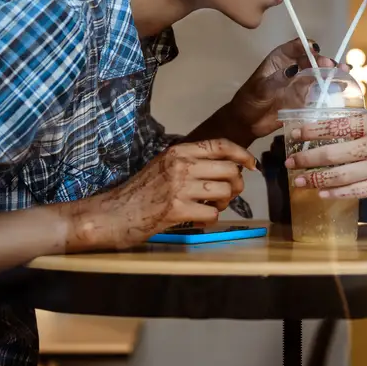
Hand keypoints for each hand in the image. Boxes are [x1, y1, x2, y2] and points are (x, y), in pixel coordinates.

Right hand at [70, 139, 255, 249]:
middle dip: (235, 185)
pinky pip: (212, 214)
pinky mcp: (176, 210)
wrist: (114, 213)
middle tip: (226, 195)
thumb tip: (225, 166)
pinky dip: (211, 220)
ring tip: (211, 207)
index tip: (251, 165)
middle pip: (229, 171)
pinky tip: (200, 219)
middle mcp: (180, 165)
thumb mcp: (164, 165)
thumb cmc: (141, 191)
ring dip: (224, 204)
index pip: (220, 145)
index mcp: (178, 151)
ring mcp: (179, 187)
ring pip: (225, 192)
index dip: (242, 154)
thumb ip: (190, 162)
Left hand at [226, 39, 335, 139]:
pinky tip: (343, 87)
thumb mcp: (261, 89)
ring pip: (320, 74)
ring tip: (345, 72)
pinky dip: (333, 88)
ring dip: (332, 72)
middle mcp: (293, 68)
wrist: (248, 122)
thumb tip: (293, 69)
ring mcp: (301, 82)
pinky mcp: (306, 98)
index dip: (306, 46)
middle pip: (312, 60)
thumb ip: (277, 79)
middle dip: (323, 61)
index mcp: (280, 59)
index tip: (314, 49)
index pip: (295, 46)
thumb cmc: (249, 101)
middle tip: (331, 66)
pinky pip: (321, 91)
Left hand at [285, 113, 366, 198]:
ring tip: (298, 181)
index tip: (295, 132)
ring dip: (316, 179)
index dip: (312, 130)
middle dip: (307, 158)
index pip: (336, 125)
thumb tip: (364, 127)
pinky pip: (358, 191)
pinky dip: (338, 194)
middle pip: (331, 152)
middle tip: (288, 161)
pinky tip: (323, 196)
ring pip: (340, 175)